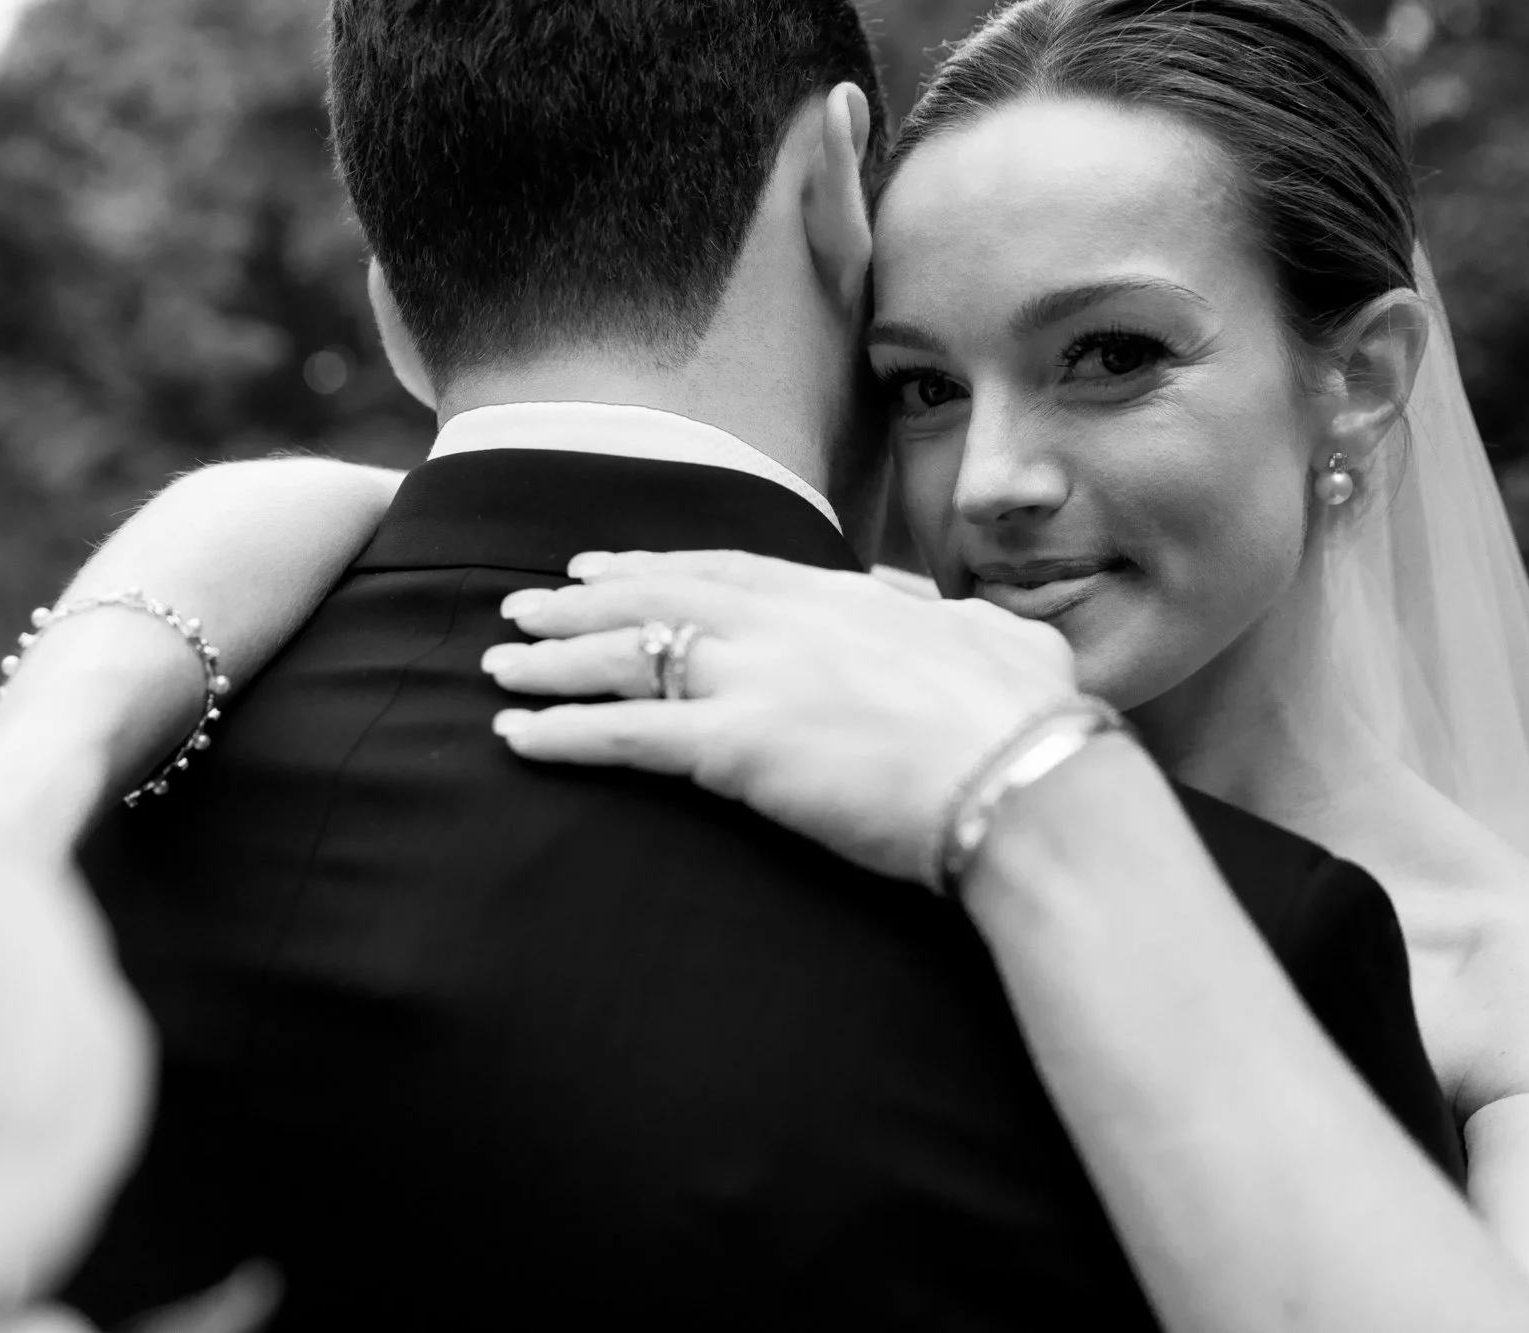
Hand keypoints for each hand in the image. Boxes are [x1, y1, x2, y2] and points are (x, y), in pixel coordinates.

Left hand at [484, 550, 1078, 884]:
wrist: (1029, 775)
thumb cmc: (1031, 719)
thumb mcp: (1000, 641)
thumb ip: (949, 623)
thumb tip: (946, 614)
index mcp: (844, 597)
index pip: (728, 571)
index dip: (657, 567)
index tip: (605, 566)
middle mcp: (787, 622)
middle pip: (660, 600)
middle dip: (583, 601)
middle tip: (523, 605)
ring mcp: (758, 677)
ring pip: (628, 657)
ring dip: (554, 661)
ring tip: (497, 666)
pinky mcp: (738, 746)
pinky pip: (627, 735)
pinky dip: (565, 734)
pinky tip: (516, 738)